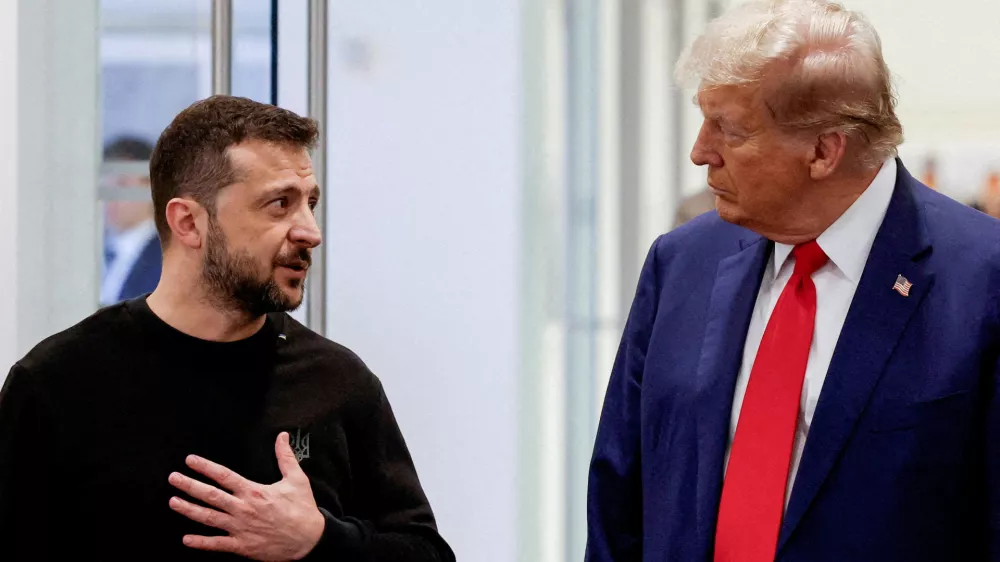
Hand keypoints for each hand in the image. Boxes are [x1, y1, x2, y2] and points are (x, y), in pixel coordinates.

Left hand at [167, 432, 325, 560]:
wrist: (309, 539)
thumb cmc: (302, 509)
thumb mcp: (297, 479)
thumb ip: (285, 457)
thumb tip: (282, 436)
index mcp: (254, 491)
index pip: (224, 476)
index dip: (205, 467)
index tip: (190, 460)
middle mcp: (243, 509)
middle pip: (210, 495)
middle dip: (190, 486)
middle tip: (174, 478)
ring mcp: (240, 528)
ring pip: (209, 518)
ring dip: (189, 510)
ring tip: (173, 502)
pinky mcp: (242, 545)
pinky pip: (217, 544)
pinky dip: (201, 543)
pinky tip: (186, 539)